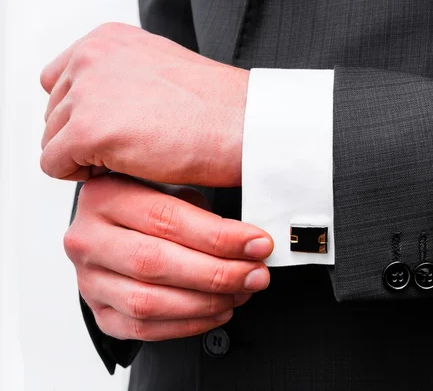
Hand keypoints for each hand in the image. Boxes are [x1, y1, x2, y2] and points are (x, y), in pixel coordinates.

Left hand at [40, 22, 247, 185]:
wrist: (246, 124)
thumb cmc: (219, 107)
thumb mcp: (161, 72)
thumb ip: (122, 81)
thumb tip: (102, 109)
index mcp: (108, 41)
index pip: (60, 81)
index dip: (83, 113)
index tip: (111, 131)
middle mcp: (92, 58)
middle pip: (53, 112)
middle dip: (82, 137)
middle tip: (126, 150)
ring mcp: (88, 92)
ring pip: (52, 138)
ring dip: (83, 157)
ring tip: (128, 160)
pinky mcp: (90, 131)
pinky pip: (54, 164)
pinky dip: (80, 176)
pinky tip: (120, 171)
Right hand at [67, 174, 272, 340]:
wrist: (114, 230)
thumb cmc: (150, 207)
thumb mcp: (173, 190)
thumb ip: (203, 212)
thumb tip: (250, 241)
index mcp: (105, 197)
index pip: (166, 219)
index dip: (218, 236)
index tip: (256, 244)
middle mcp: (87, 240)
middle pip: (155, 263)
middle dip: (217, 273)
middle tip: (255, 274)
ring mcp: (89, 281)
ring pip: (148, 302)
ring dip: (206, 302)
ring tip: (241, 292)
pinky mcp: (100, 313)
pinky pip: (144, 329)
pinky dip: (190, 325)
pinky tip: (219, 311)